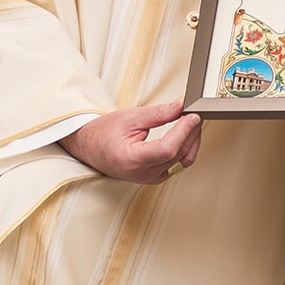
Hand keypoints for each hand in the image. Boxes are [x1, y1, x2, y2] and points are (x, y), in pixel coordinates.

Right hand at [64, 102, 202, 184]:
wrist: (90, 146)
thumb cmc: (104, 133)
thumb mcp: (131, 117)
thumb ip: (159, 113)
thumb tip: (182, 106)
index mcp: (132, 160)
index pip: (167, 149)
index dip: (184, 132)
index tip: (193, 116)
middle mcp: (143, 174)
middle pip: (178, 154)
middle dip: (191, 132)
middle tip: (194, 112)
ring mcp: (150, 178)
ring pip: (182, 160)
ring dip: (191, 140)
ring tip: (191, 121)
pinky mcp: (156, 177)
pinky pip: (178, 164)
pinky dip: (185, 148)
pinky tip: (186, 135)